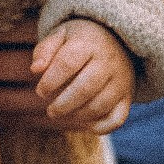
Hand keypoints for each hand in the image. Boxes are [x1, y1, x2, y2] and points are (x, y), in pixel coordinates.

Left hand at [31, 19, 134, 133]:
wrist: (116, 39)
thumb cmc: (79, 41)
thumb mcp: (60, 36)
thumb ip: (44, 50)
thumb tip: (35, 69)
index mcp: (88, 43)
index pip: (67, 63)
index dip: (50, 81)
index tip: (40, 92)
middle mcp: (108, 61)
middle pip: (85, 88)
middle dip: (63, 104)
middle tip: (50, 111)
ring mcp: (121, 79)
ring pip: (101, 104)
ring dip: (78, 115)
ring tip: (64, 115)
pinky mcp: (128, 95)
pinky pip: (118, 117)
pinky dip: (101, 127)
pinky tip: (85, 124)